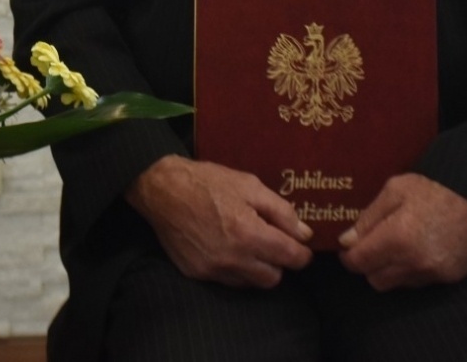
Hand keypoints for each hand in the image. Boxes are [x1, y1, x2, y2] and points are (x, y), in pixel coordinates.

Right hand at [125, 155, 313, 288]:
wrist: (162, 190)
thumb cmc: (207, 182)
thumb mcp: (249, 185)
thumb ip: (281, 211)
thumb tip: (304, 234)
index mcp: (249, 233)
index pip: (291, 258)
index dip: (302, 253)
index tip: (301, 247)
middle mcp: (233, 258)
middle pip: (273, 278)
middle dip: (279, 263)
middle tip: (273, 243)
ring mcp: (213, 269)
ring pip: (251, 283)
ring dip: (257, 268)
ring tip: (249, 245)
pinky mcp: (197, 273)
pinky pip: (227, 281)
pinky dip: (235, 269)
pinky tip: (228, 248)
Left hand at [337, 173, 466, 290]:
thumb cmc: (435, 188)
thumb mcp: (394, 190)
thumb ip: (368, 218)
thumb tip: (346, 241)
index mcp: (396, 238)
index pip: (359, 262)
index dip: (348, 256)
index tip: (348, 247)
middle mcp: (414, 262)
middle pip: (375, 279)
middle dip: (368, 265)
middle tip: (371, 246)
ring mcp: (433, 273)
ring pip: (396, 284)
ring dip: (389, 271)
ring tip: (394, 248)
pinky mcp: (449, 277)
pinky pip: (419, 283)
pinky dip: (411, 272)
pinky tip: (416, 251)